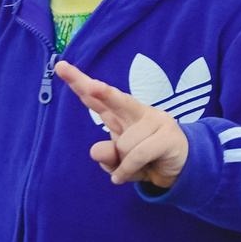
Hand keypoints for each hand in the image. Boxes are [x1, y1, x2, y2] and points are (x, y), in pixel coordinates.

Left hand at [55, 59, 189, 188]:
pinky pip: (137, 154)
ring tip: (136, 165)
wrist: (180, 169)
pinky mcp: (169, 134)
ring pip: (124, 143)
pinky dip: (128, 169)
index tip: (60, 66)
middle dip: (102, 92)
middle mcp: (138, 112)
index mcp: (121, 115)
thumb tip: (96, 150)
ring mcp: (156, 120)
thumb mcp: (118, 164)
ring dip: (124, 161)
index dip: (79, 83)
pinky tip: (126, 175)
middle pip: (117, 100)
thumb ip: (106, 157)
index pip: (97, 98)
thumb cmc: (145, 161)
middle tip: (90, 86)